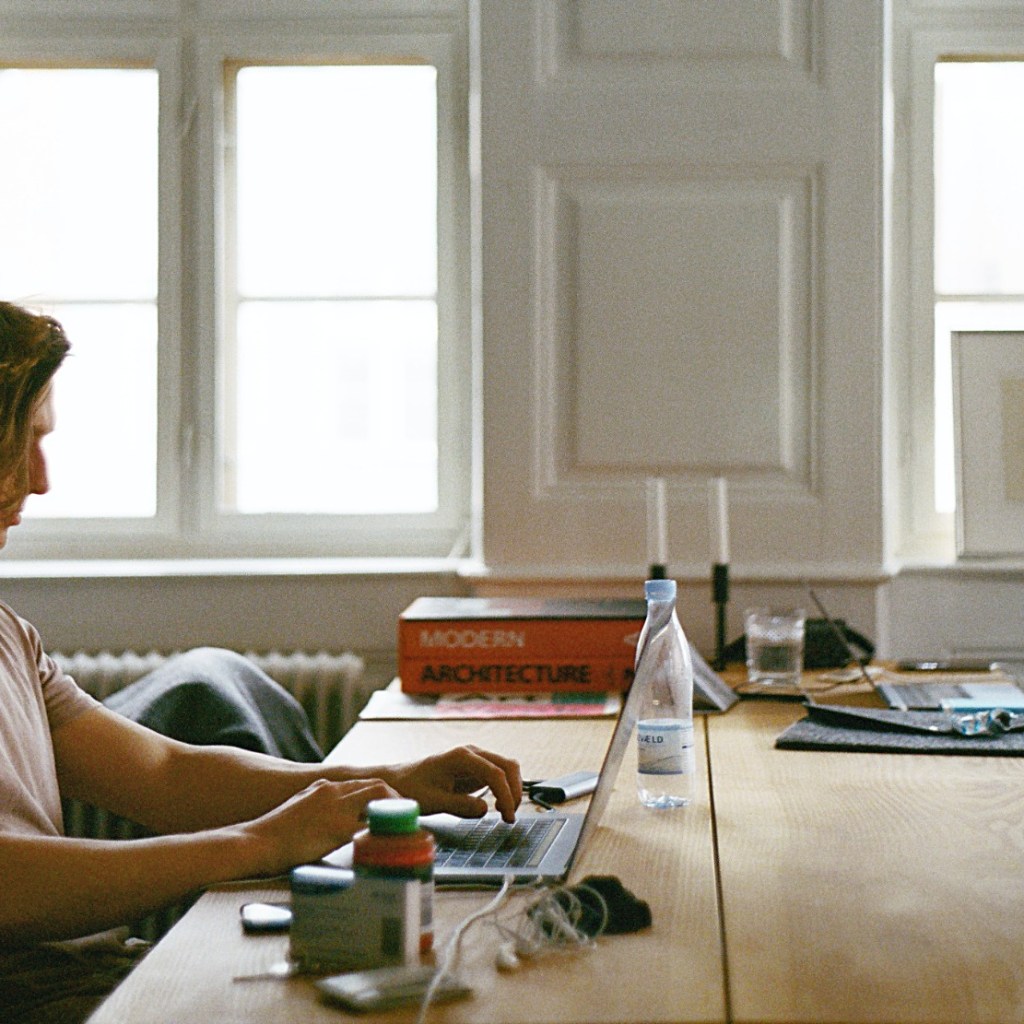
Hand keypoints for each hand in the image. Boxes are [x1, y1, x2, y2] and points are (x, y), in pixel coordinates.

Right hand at [240, 777, 396, 875]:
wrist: (254, 843)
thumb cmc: (272, 834)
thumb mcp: (299, 811)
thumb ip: (318, 810)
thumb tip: (332, 823)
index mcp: (323, 787)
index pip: (362, 783)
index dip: (381, 794)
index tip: (391, 806)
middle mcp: (332, 791)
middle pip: (376, 785)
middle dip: (394, 798)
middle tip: (406, 814)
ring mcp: (335, 808)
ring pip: (378, 797)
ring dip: (394, 810)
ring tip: (404, 825)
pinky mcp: (337, 828)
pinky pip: (369, 826)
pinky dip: (383, 831)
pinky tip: (391, 840)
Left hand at [379, 746, 522, 822]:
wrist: (398, 780)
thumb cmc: (411, 788)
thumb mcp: (432, 801)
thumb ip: (459, 805)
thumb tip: (485, 809)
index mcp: (460, 757)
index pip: (495, 772)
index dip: (506, 795)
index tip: (507, 816)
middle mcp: (471, 753)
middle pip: (507, 765)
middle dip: (515, 791)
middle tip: (509, 817)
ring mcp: (474, 760)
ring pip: (506, 769)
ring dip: (512, 790)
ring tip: (506, 814)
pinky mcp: (475, 770)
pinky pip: (498, 776)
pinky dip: (505, 790)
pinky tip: (498, 807)